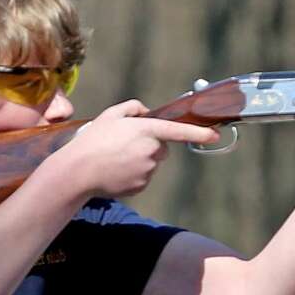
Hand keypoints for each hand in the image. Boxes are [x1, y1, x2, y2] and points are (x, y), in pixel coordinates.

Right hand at [58, 100, 218, 198]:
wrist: (79, 171)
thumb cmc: (93, 140)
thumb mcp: (111, 115)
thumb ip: (132, 108)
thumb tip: (145, 112)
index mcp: (146, 130)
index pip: (178, 131)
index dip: (198, 133)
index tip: (214, 135)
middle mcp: (152, 152)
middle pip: (162, 147)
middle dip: (151, 144)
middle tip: (126, 143)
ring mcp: (148, 171)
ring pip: (152, 163)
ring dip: (140, 159)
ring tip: (116, 158)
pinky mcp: (142, 186)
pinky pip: (144, 177)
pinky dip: (134, 173)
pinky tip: (116, 170)